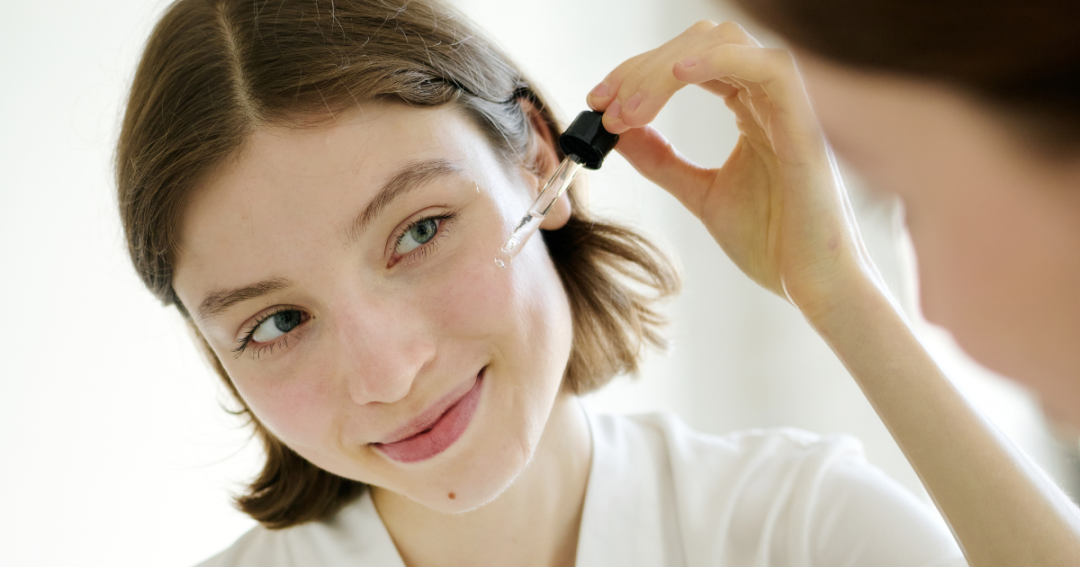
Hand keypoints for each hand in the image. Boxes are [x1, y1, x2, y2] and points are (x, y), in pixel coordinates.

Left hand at [588, 21, 876, 318]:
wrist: (813, 286)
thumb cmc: (773, 243)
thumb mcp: (701, 194)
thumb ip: (662, 161)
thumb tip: (620, 133)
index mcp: (750, 108)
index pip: (689, 63)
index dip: (638, 73)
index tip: (598, 102)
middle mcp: (770, 98)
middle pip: (700, 43)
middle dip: (642, 67)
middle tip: (604, 105)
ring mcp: (790, 106)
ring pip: (726, 44)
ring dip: (666, 68)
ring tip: (629, 111)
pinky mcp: (806, 124)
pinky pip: (768, 67)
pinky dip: (719, 59)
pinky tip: (677, 75)